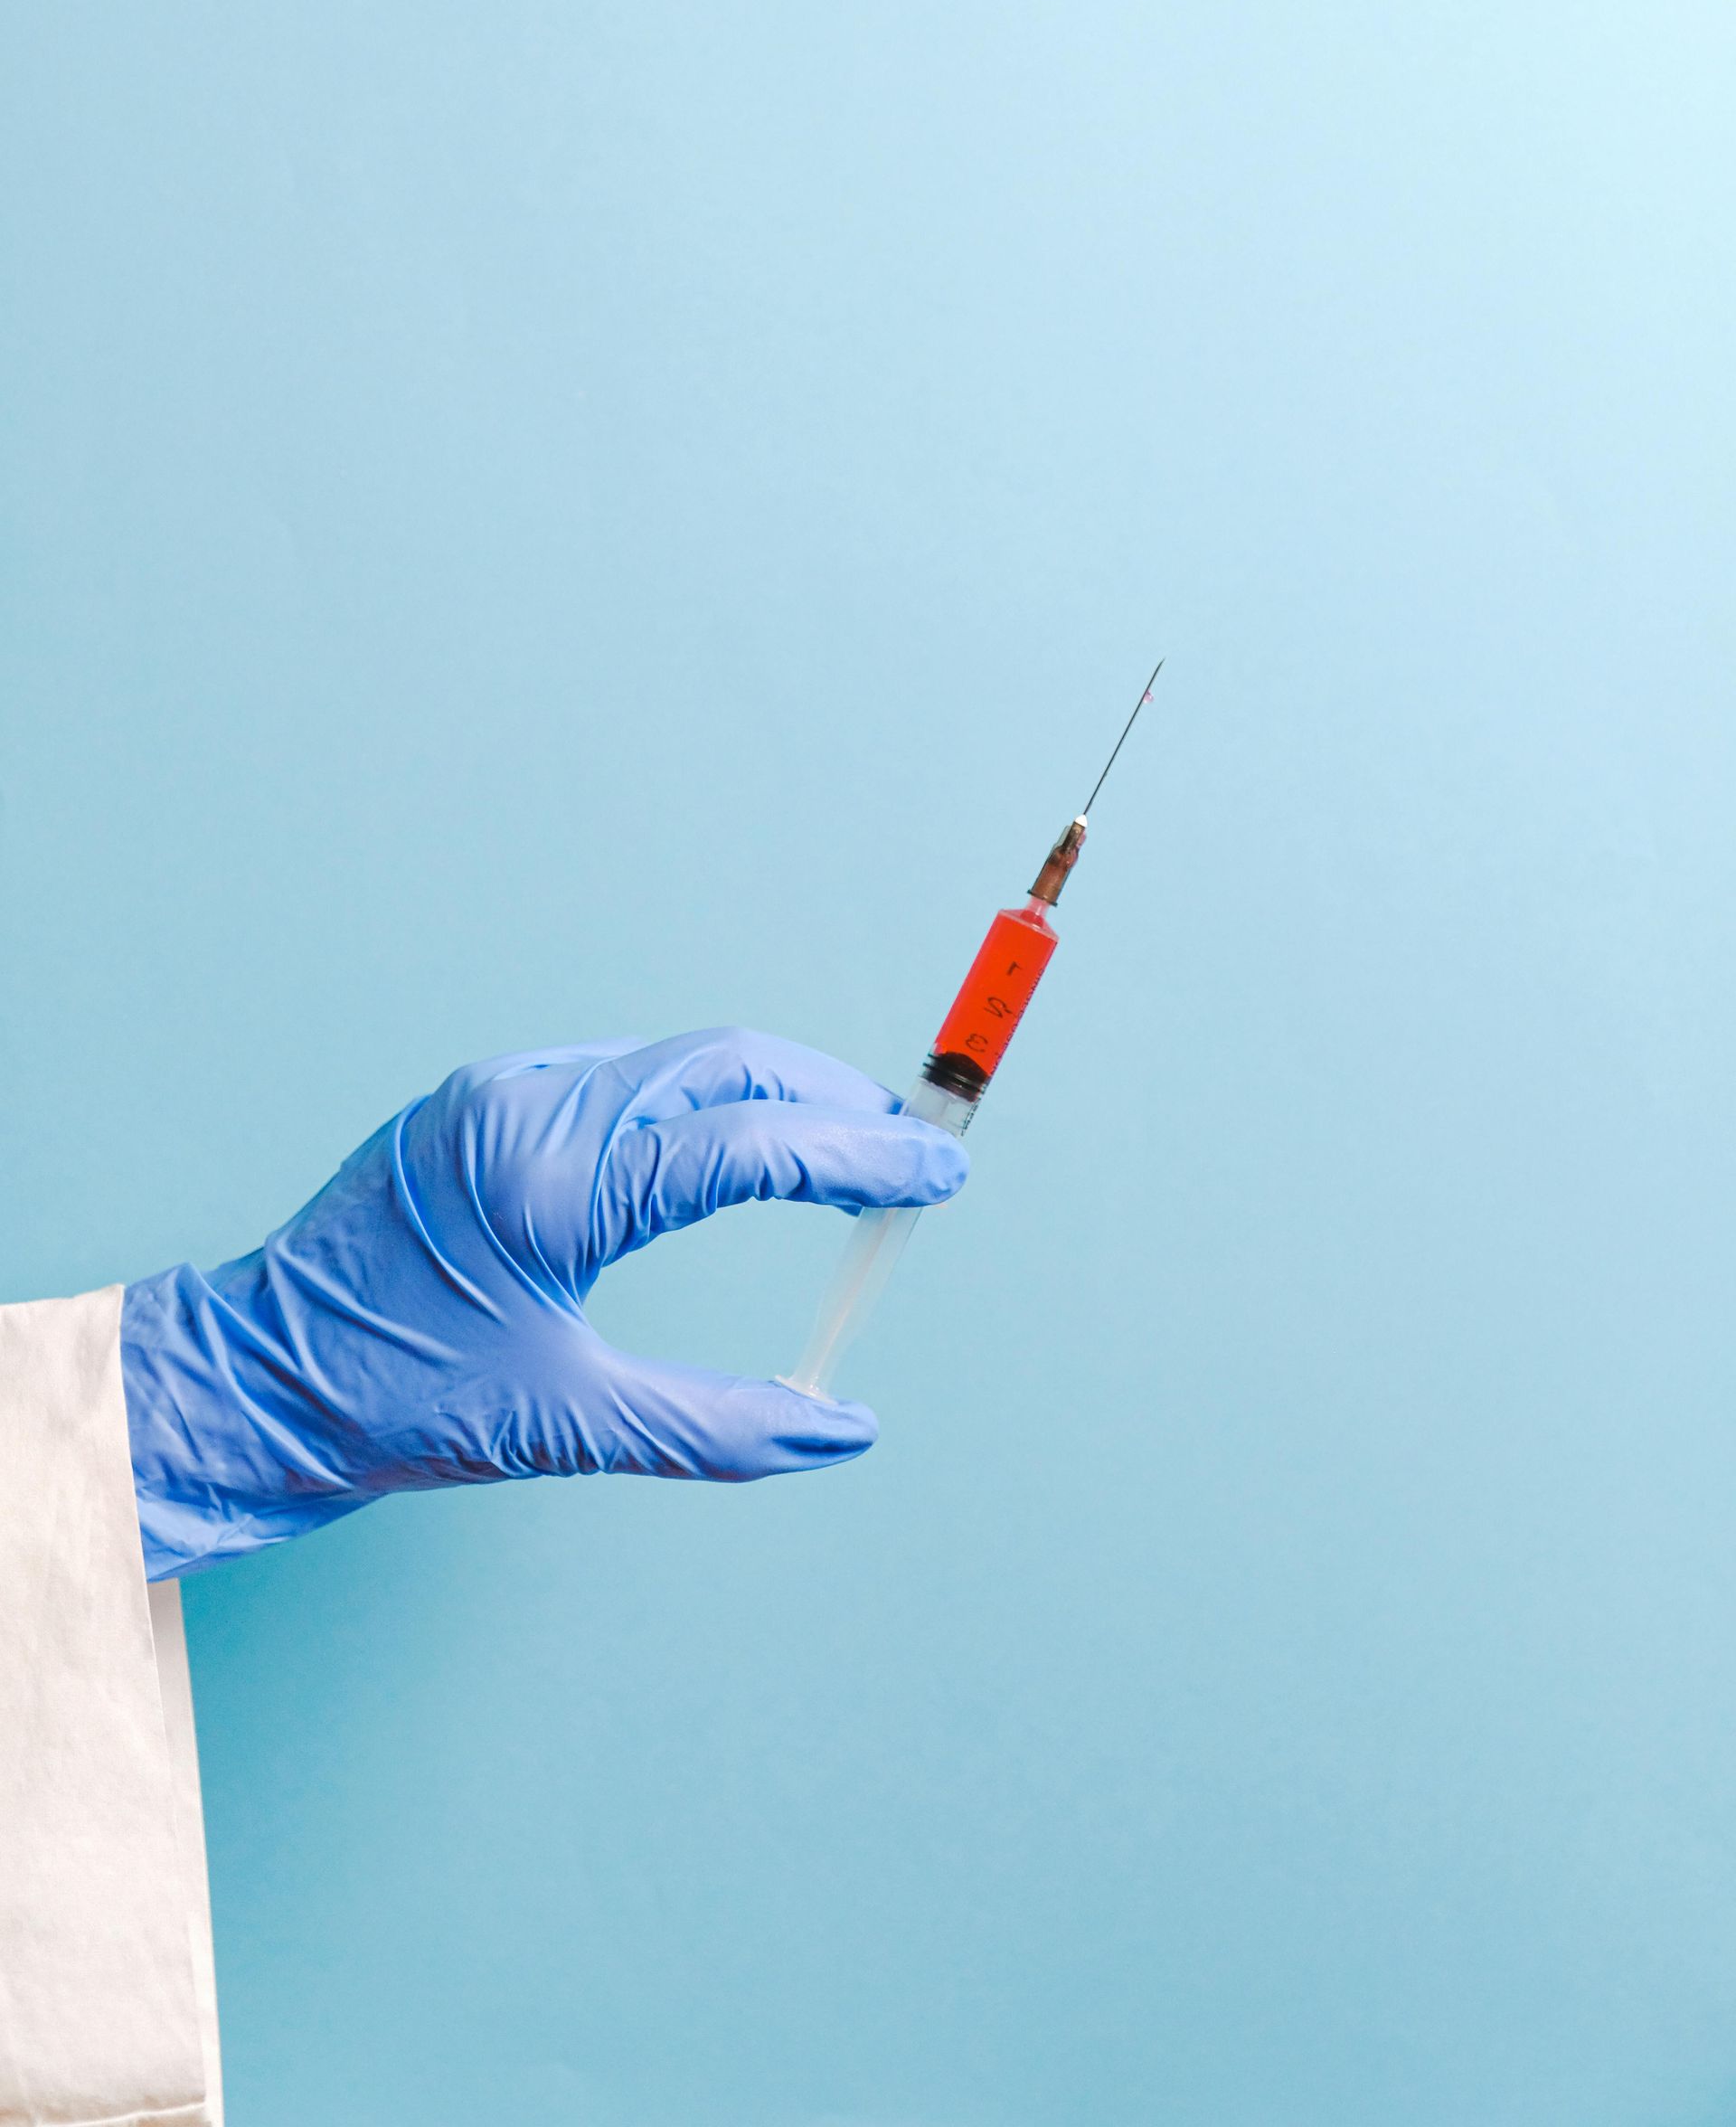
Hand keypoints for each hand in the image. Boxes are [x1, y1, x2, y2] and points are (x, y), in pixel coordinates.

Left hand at [120, 1030, 967, 1578]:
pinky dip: (695, 1100)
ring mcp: (496, 1092)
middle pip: (722, 1063)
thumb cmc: (391, 1404)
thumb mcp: (567, 1426)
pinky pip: (617, 1074)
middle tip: (909, 1149)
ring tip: (836, 1149)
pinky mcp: (478, 1101)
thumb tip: (845, 1430)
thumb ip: (720, 1427)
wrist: (246, 1378)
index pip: (745, 1144)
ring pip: (672, 1060)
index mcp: (551, 1183)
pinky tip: (728, 1145)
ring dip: (764, 1091)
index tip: (939, 1173)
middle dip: (828, 1098)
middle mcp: (526, 1108)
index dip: (860, 1157)